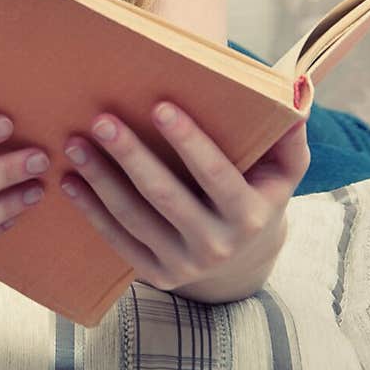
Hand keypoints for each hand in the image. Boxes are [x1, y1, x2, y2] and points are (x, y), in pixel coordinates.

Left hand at [60, 102, 310, 303]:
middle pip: (166, 196)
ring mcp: (184, 264)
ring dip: (101, 180)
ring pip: (135, 218)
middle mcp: (217, 245)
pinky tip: (71, 181)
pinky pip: (117, 240)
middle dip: (131, 156)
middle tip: (100, 120)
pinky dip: (90, 210)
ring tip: (75, 143)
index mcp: (250, 215)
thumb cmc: (259, 191)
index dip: (189, 141)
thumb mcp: (285, 170)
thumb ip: (289, 135)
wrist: (245, 257)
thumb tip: (297, 95)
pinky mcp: (156, 274)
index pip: (216, 174)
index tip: (160, 106)